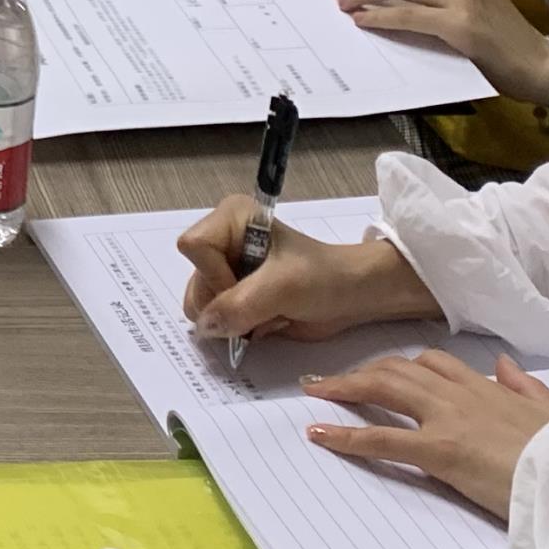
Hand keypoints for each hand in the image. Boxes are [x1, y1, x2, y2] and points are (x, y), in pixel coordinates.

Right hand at [175, 206, 437, 347]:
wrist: (353, 296)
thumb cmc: (324, 278)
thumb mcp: (283, 288)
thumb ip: (240, 305)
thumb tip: (204, 327)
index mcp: (231, 219)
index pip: (195, 247)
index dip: (215, 275)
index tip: (249, 287)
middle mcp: (223, 240)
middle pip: (194, 280)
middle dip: (224, 305)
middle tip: (260, 308)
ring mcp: (227, 270)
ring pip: (201, 305)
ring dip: (233, 321)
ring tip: (266, 315)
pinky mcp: (235, 295)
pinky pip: (215, 320)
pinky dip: (238, 329)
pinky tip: (264, 321)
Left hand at [300, 350, 548, 522]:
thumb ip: (526, 387)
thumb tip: (505, 365)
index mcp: (491, 389)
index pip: (437, 365)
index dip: (404, 366)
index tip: (381, 370)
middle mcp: (464, 395)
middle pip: (402, 368)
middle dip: (364, 371)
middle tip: (331, 380)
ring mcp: (449, 419)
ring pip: (386, 388)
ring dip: (346, 387)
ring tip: (316, 392)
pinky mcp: (441, 451)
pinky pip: (382, 439)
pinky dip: (345, 435)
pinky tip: (319, 435)